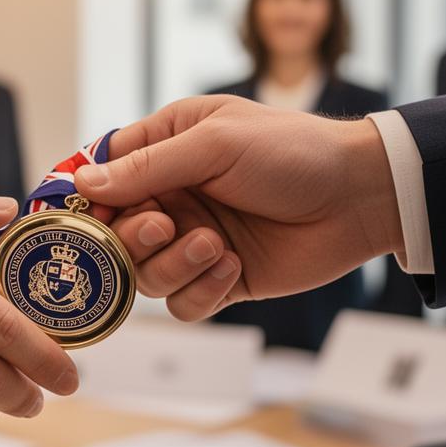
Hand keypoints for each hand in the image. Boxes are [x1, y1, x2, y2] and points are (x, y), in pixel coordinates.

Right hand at [75, 95, 401, 319]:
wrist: (360, 196)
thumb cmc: (291, 152)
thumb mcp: (216, 143)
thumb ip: (148, 166)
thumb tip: (84, 183)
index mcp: (166, 152)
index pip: (102, 179)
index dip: (89, 202)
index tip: (90, 216)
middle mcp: (172, 199)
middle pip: (115, 236)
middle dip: (133, 238)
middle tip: (166, 227)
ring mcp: (192, 242)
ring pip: (145, 276)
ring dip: (174, 265)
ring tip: (215, 245)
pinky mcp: (218, 280)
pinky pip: (182, 303)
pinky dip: (201, 290)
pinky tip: (233, 266)